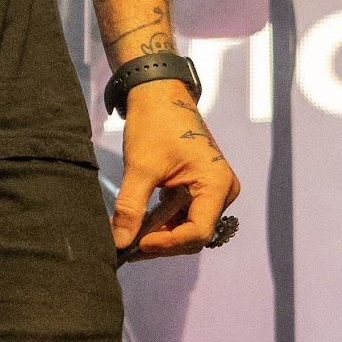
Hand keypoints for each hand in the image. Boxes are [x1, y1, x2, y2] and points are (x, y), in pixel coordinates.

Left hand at [109, 79, 238, 258]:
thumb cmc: (155, 123)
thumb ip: (131, 207)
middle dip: (162, 242)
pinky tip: (139, 225)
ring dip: (161, 235)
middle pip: (194, 233)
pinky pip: (185, 214)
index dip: (168, 243)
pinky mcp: (200, 187)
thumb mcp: (140, 167)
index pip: (198, 231)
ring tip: (129, 238)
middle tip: (128, 248)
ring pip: (188, 227)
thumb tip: (119, 243)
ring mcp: (213, 190)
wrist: (158, 92)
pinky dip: (163, 222)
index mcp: (217, 184)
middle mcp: (222, 191)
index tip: (138, 244)